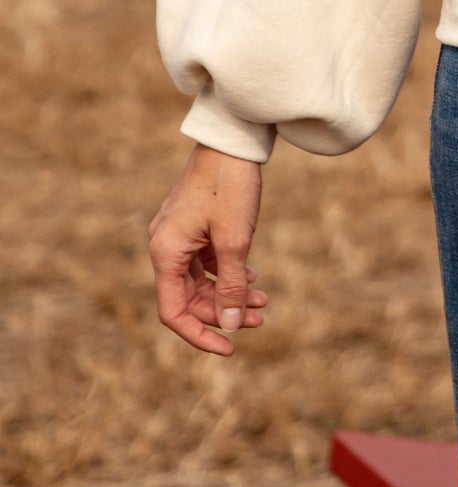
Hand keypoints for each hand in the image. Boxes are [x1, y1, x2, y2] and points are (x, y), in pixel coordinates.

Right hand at [148, 145, 267, 355]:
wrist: (233, 138)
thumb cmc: (231, 185)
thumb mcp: (235, 240)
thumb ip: (230, 285)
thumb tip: (228, 324)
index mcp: (165, 253)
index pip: (174, 312)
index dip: (200, 335)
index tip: (229, 348)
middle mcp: (165, 246)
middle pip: (190, 298)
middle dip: (224, 311)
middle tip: (261, 317)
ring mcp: (178, 235)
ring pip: (201, 280)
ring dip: (230, 293)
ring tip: (263, 301)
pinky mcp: (193, 225)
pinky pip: (206, 261)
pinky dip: (228, 272)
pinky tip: (253, 276)